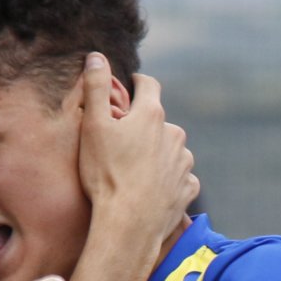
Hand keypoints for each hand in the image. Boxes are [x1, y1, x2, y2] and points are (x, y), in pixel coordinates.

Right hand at [76, 54, 196, 256]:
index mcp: (152, 115)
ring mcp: (184, 163)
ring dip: (157, 153)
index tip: (130, 85)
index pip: (148, 84)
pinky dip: (168, 179)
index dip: (137, 82)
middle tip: (122, 140)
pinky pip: (179, 177)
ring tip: (135, 170)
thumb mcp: (93, 127)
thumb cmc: (106, 174)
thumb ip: (96, 88)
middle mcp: (174, 134)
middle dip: (144, 125)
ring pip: (171, 149)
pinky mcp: (188, 188)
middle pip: (159, 120)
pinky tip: (151, 189)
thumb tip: (97, 56)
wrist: (129, 224)